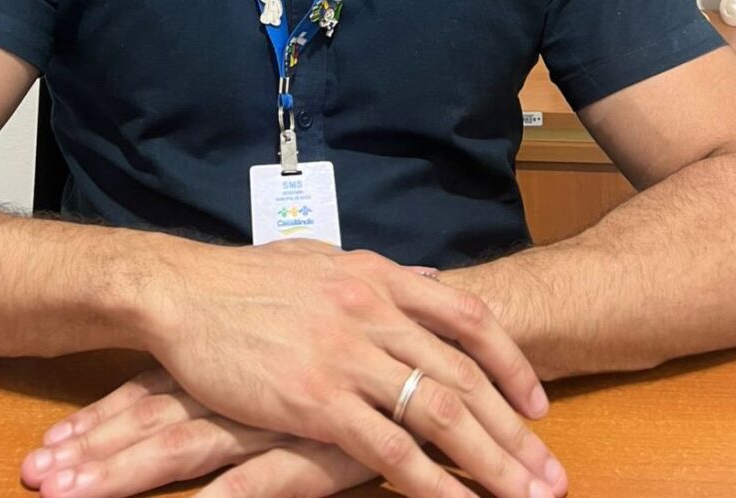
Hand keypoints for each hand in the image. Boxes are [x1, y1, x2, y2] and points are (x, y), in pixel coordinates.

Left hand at [21, 367, 376, 496]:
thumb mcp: (304, 335)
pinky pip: (256, 482)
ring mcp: (275, 418)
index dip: (101, 417)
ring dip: (123, 472)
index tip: (51, 442)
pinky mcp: (314, 451)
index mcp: (236, 360)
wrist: (441, 343)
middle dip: (91, 450)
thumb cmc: (367, 339)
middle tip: (34, 474)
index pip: (153, 390)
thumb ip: (263, 347)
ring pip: (185, 448)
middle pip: (153, 420)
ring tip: (67, 496)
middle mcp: (243, 385)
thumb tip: (217, 348)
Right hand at [134, 239, 567, 497]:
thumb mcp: (319, 260)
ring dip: (491, 461)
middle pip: (464, 374)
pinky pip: (390, 448)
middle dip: (515, 430)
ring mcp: (346, 354)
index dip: (510, 362)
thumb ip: (374, 277)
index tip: (537, 404)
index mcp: (376, 276)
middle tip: (552, 474)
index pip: (466, 317)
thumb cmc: (246, 279)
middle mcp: (372, 310)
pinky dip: (433, 482)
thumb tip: (427, 284)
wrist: (183, 291)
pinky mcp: (315, 398)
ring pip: (439, 412)